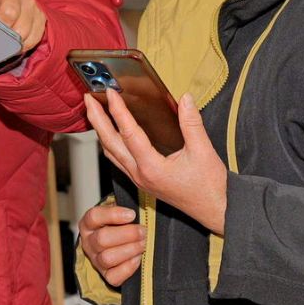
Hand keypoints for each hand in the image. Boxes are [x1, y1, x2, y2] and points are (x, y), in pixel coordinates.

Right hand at [78, 202, 144, 286]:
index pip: (94, 217)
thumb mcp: (117, 213)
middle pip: (102, 239)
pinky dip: (128, 267)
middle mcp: (89, 242)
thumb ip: (124, 207)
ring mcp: (96, 260)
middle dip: (127, 235)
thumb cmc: (119, 225)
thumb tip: (137, 207)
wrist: (118, 244)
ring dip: (129, 250)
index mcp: (88, 224)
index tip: (132, 214)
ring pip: (107, 258)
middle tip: (143, 231)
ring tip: (142, 244)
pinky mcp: (106, 275)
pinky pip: (114, 276)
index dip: (114, 215)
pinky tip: (138, 258)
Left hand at [85, 90, 228, 234]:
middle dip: (96, 120)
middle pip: (110, 143)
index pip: (129, 133)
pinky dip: (110, 144)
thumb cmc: (210, 186)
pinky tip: (110, 134)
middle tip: (87, 99)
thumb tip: (185, 99)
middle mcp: (140, 174)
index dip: (118, 111)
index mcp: (152, 167)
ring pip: (111, 153)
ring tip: (94, 113)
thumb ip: (192, 124)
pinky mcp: (143, 181)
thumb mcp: (203, 151)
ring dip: (100, 131)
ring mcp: (139, 179)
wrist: (216, 211)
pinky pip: (118, 161)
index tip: (110, 93)